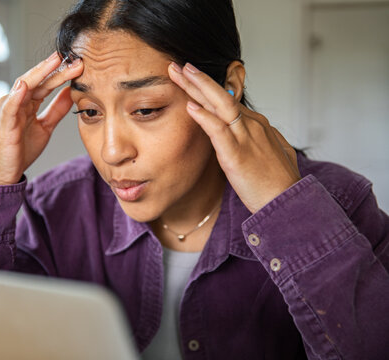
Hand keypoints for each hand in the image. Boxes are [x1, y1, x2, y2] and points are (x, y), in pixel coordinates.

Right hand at [0, 53, 83, 184]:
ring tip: (54, 61)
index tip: (80, 65)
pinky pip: (10, 106)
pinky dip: (17, 95)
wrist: (3, 172)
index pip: (46, 83)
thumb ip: (57, 110)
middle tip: (73, 57)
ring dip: (40, 73)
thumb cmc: (20, 149)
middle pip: (38, 80)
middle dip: (55, 68)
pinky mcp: (4, 122)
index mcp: (27, 102)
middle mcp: (17, 101)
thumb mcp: (45, 127)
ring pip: (25, 86)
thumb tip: (71, 92)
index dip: (62, 73)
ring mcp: (9, 109)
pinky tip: (25, 85)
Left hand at [168, 62, 300, 212]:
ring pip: (219, 105)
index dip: (208, 89)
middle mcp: (252, 126)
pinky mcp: (237, 155)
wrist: (288, 204)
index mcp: (257, 126)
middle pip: (221, 95)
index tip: (191, 78)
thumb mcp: (273, 154)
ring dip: (198, 87)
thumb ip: (262, 140)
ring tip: (179, 72)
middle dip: (198, 79)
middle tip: (178, 64)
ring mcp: (245, 138)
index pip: (228, 101)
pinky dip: (204, 117)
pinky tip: (190, 106)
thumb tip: (256, 133)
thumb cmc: (279, 184)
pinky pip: (219, 130)